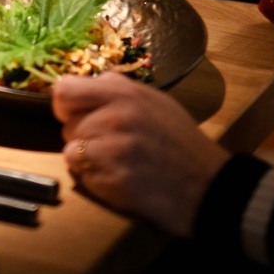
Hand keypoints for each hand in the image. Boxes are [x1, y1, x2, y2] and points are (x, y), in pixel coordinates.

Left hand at [54, 75, 225, 235]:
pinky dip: (95, 181)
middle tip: (110, 146)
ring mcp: (113, 150)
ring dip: (88, 162)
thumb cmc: (182, 143)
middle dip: (82, 137)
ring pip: (72, 153)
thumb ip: (118, 90)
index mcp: (123, 93)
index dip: (66, 106)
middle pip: (68, 126)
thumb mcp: (155, 101)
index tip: (76, 115)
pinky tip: (121, 179)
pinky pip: (83, 177)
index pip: (64, 90)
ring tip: (119, 164)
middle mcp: (114, 117)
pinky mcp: (113, 180)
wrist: (209, 187)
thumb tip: (86, 86)